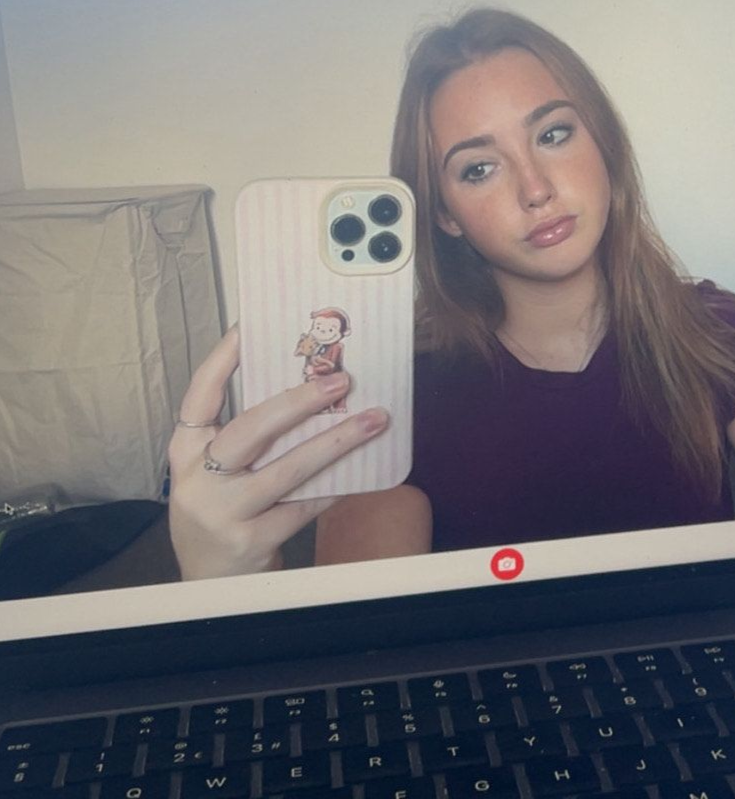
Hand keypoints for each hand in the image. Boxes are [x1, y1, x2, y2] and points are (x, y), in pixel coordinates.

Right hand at [168, 326, 388, 579]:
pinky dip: (334, 485)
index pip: (198, 396)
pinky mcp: (251, 540)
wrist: (209, 585)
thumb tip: (307, 387)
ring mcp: (223, 512)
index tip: (248, 326)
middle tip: (340, 380)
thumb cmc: (221, 513)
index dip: (222, 360)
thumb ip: (246, 437)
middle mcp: (197, 480)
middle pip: (250, 429)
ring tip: (372, 420)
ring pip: (287, 468)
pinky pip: (304, 505)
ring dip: (336, 441)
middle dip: (299, 401)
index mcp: (184, 452)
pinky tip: (360, 470)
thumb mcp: (215, 472)